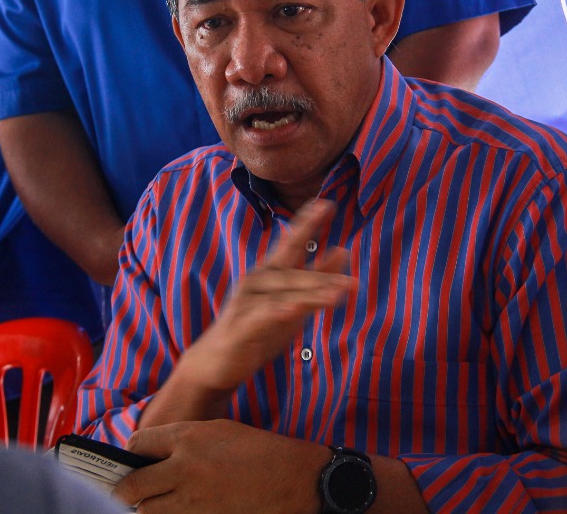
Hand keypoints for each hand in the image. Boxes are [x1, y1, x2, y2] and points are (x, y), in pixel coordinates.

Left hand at [117, 419, 326, 513]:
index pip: (137, 444)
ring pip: (147, 511)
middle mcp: (184, 468)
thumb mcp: (216, 430)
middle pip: (132, 486)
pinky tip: (175, 510)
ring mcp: (192, 500)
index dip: (131, 453)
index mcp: (186, 437)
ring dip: (147, 507)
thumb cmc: (256, 450)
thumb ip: (181, 441)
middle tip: (124, 492)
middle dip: (125, 490)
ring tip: (152, 503)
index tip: (133, 461)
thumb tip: (152, 454)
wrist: (291, 479)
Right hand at [178, 199, 353, 395]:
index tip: (326, 204)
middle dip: (321, 275)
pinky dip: (278, 311)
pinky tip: (294, 309)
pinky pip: (261, 317)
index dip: (306, 224)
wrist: (216, 363)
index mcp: (269, 274)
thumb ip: (316, 278)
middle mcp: (255, 282)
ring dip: (310, 294)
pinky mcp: (239, 327)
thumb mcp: (293, 303)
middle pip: (291, 274)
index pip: (290, 244)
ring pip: (281, 295)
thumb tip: (344, 249)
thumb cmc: (257, 329)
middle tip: (350, 273)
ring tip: (337, 295)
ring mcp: (245, 303)